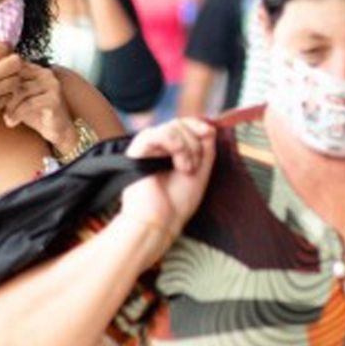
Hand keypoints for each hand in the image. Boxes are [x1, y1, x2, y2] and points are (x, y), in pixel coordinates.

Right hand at [0, 42, 22, 128]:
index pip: (4, 47)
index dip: (5, 48)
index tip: (3, 51)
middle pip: (16, 62)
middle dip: (14, 62)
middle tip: (8, 65)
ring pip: (16, 80)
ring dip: (12, 78)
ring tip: (2, 79)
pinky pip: (9, 95)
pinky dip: (6, 93)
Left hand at [3, 63, 75, 149]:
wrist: (57, 128)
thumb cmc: (35, 112)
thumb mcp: (19, 97)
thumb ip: (9, 86)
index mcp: (37, 69)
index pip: (14, 68)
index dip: (1, 81)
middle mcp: (46, 74)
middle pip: (17, 78)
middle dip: (4, 93)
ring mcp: (52, 86)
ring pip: (22, 91)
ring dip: (10, 106)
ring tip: (6, 116)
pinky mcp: (54, 100)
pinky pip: (29, 104)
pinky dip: (17, 114)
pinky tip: (11, 122)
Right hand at [119, 118, 215, 242]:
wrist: (161, 222)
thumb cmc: (178, 203)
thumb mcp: (201, 172)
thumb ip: (206, 148)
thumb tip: (209, 126)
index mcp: (169, 150)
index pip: (182, 124)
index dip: (197, 124)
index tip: (209, 133)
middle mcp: (156, 147)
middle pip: (179, 123)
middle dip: (195, 143)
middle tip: (194, 167)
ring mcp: (146, 149)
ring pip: (170, 127)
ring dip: (187, 148)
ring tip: (186, 170)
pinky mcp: (135, 153)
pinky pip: (153, 134)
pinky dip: (173, 143)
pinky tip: (178, 164)